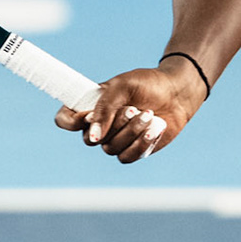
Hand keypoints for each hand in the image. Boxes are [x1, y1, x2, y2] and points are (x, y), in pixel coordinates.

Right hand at [54, 58, 208, 162]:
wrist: (176, 93)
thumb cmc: (146, 84)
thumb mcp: (122, 87)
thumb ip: (104, 109)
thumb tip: (93, 137)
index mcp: (89, 106)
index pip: (64, 120)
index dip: (72, 122)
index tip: (89, 114)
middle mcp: (98, 126)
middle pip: (89, 139)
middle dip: (115, 124)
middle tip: (133, 108)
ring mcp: (115, 140)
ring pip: (110, 148)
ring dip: (132, 131)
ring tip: (149, 114)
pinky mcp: (132, 150)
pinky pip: (127, 157)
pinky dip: (141, 143)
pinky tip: (154, 129)